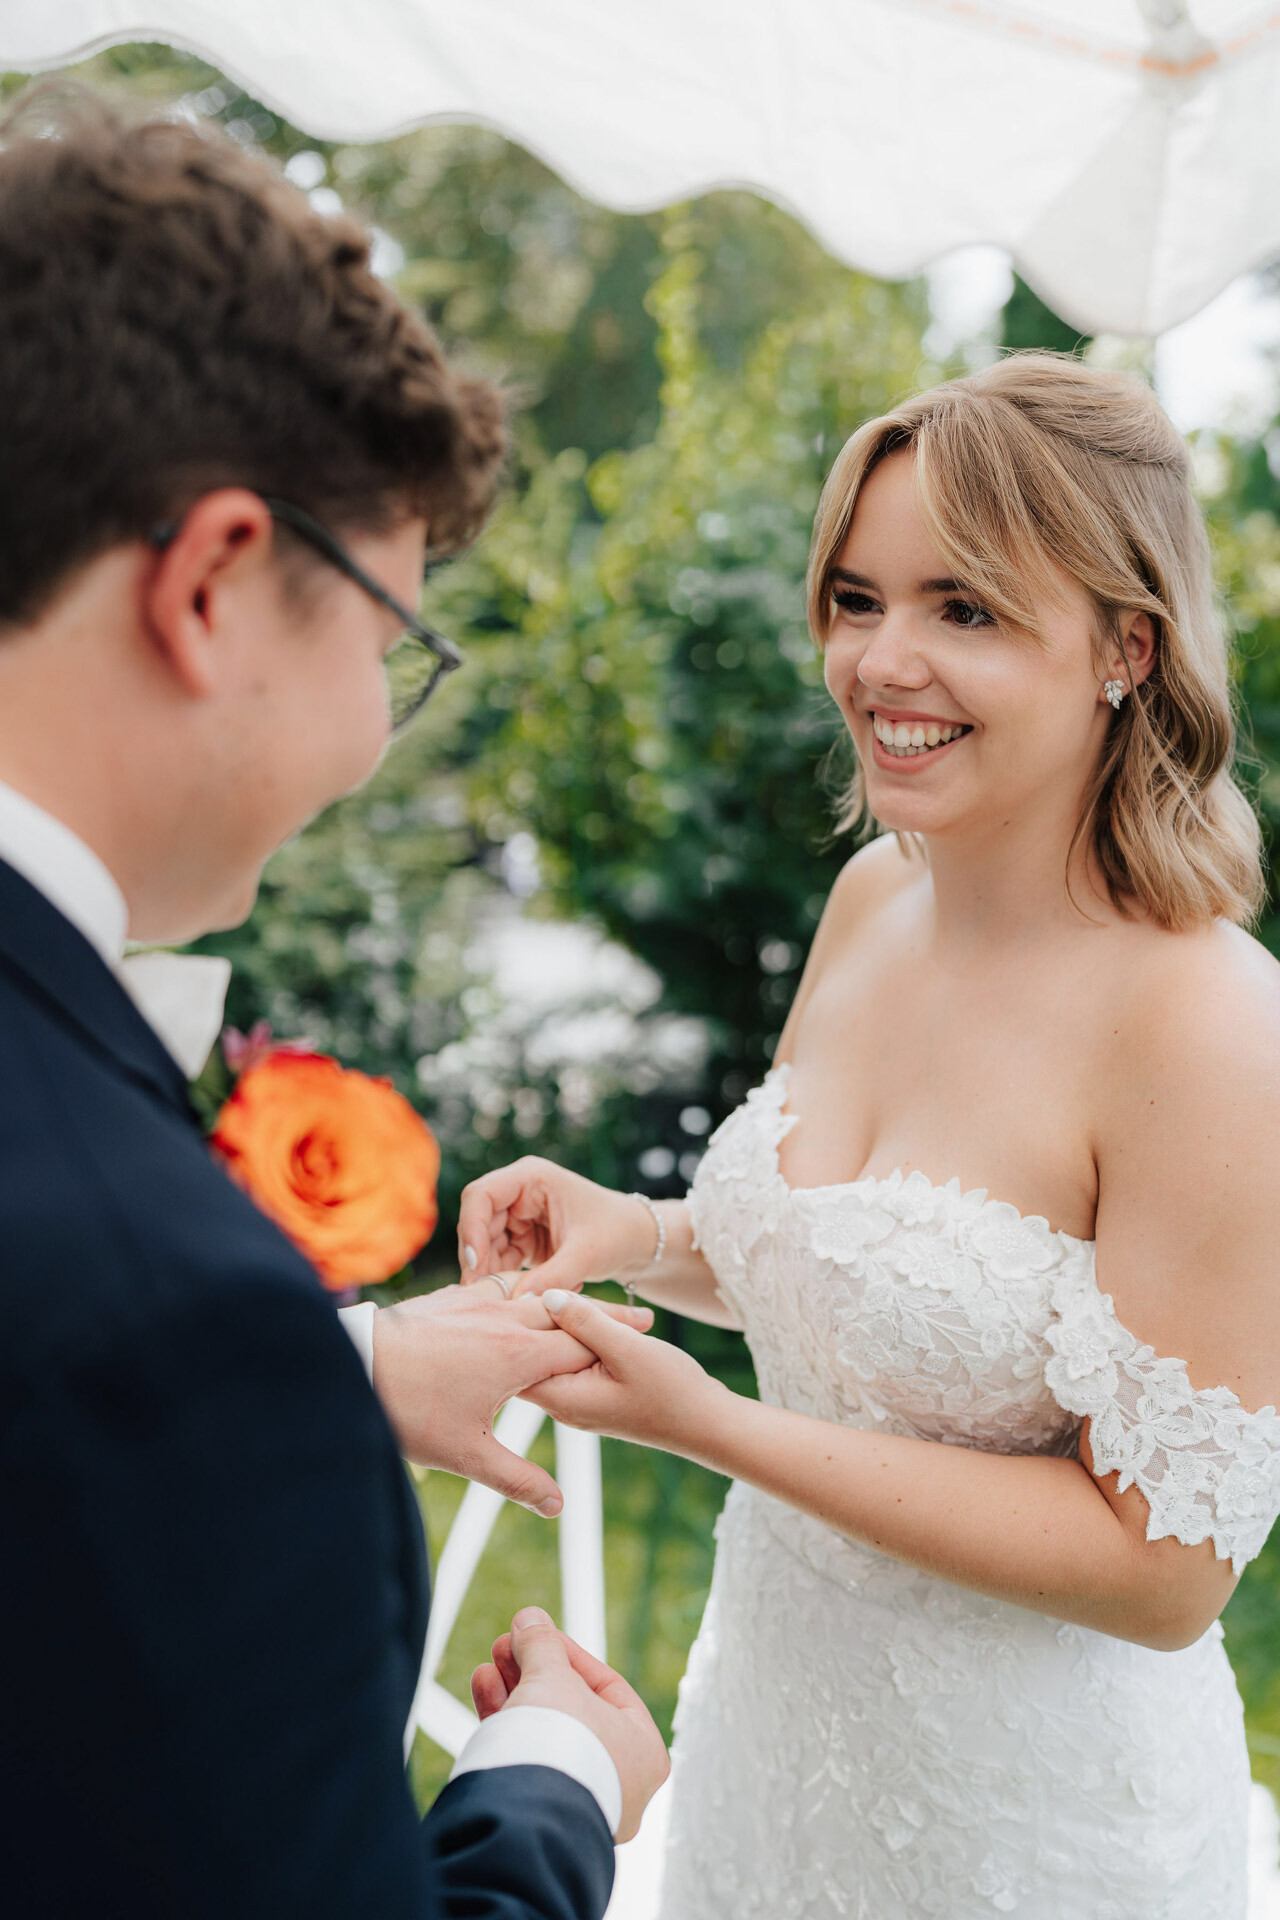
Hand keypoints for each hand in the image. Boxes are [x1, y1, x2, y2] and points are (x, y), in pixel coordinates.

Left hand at [370, 1287, 651, 1511]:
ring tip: (585, 1308)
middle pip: (567, 1312)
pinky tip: (517, 1299)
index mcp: (519, 1355)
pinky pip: (497, 1288)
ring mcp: (474, 1303)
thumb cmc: (407, 1410)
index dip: (620, 1338)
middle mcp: (504, 1320)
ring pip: (532, 1296)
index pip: (585, 1343)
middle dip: (602, 1316)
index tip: (651, 1333)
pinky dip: (520, 1293)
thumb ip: (517, 1478)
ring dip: (562, 1303)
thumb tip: (558, 1506)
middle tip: (636, 1316)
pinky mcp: (448, 1297)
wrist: (351, 1363)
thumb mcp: (466, 1455)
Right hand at [457, 1157, 656, 1297]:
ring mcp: (518, 1215)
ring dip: (489, 1272)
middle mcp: (519, 1192)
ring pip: (484, 1244)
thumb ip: (552, 1277)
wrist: (638, 1242)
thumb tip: (514, 1301)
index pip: (481, 1195)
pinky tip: (517, 1298)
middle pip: (477, 1222)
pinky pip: (498, 1259)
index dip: (471, 1227)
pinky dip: (503, 1279)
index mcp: (531, 1178)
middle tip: (480, 1294)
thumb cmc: (617, 1234)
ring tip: (500, 1301)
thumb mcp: (586, 1254)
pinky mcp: (522, 1238)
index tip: (475, 1263)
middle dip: (478, 1258)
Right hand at [471, 1606, 669, 1841]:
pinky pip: (528, 1759)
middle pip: (572, 1709)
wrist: (524, 1819)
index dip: (567, 1653)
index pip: (607, 1687)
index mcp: (645, 1752)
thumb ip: (542, 1645)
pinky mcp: (543, 1813)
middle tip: (507, 1646)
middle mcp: (620, 1784)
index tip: (538, 1634)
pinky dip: (507, 1723)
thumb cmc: (559, 1748)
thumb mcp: (551, 1677)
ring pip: (546, 1734)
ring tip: (489, 1666)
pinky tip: (485, 1688)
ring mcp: (581, 1803)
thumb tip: (531, 1620)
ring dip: (515, 1692)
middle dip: (534, 1672)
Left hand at [525, 1291, 727, 1452]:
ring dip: (570, 1323)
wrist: (707, 1424)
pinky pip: (572, 1358)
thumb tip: (545, 1296)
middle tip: (568, 1290)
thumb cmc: (672, 1390)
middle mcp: (560, 1403)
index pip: (517, 1353)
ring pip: (554, 1351)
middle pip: (533, 1350)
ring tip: (598, 1306)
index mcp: (561, 1396)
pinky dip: (584, 1336)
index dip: (521, 1318)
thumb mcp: (627, 1348)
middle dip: (547, 1316)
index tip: (538, 1288)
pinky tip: (603, 1318)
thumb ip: (585, 1322)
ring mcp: (574, 1400)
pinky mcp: (590, 1393)